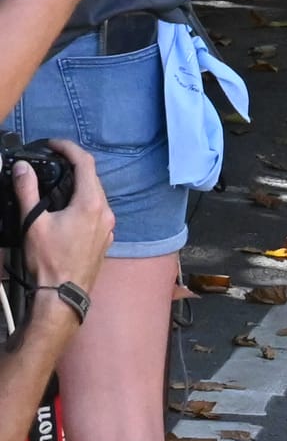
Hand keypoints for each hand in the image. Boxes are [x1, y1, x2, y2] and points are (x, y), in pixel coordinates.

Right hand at [21, 145, 111, 294]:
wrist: (63, 296)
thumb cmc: (48, 261)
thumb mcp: (33, 224)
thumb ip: (28, 192)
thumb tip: (22, 167)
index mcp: (91, 202)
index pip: (85, 162)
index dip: (69, 148)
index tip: (54, 144)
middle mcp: (106, 210)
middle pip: (92, 178)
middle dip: (74, 167)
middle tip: (53, 163)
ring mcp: (109, 226)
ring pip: (96, 196)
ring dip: (79, 187)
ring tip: (58, 186)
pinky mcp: (106, 239)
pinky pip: (98, 213)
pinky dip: (84, 205)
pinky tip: (68, 212)